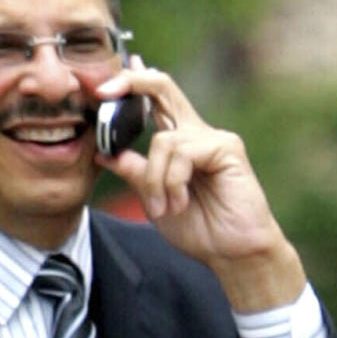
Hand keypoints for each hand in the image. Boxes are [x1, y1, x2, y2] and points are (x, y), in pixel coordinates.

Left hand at [95, 62, 306, 311]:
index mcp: (180, 142)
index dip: (131, 85)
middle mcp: (196, 134)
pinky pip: (183, 154)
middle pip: (163, 88)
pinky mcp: (226, 148)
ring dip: (155, 181)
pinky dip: (172, 182)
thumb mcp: (153, 200)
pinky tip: (180, 203)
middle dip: (132, 83)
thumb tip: (103, 153)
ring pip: (162, 142)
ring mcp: (213, 139)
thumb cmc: (200, 229)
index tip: (104, 86)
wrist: (232, 254)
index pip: (154, 101)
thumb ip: (135, 172)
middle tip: (104, 91)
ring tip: (163, 207)